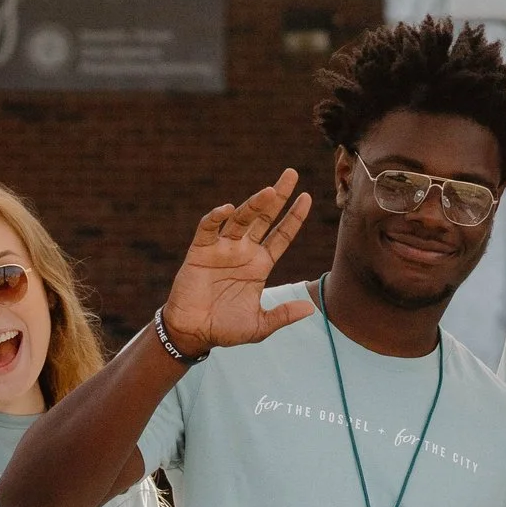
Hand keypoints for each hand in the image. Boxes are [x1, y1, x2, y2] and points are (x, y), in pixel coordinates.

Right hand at [160, 173, 316, 355]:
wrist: (194, 333)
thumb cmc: (226, 329)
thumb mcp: (260, 325)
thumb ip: (283, 315)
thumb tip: (311, 309)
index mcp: (260, 265)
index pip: (281, 235)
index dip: (294, 217)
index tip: (307, 197)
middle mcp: (243, 251)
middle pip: (263, 218)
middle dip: (277, 196)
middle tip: (291, 173)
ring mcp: (222, 249)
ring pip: (240, 219)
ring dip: (253, 204)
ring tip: (269, 192)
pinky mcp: (200, 251)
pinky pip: (208, 229)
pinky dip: (215, 218)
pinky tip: (227, 209)